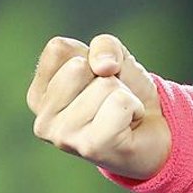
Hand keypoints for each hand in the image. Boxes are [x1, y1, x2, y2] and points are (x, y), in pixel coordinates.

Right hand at [28, 34, 171, 180]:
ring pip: (104, 85)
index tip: (97, 79)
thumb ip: (104, 45)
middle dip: (107, 76)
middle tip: (112, 99)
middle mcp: (43, 120)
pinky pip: (120, 102)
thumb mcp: (113, 56)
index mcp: (38, 95)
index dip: (88, 56)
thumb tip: (104, 66)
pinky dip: (134, 107)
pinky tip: (129, 124)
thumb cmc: (125, 93)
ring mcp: (64, 137)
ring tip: (120, 113)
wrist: (153, 131)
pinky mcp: (91, 147)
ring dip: (123, 94)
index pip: (58, 49)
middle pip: (78, 66)